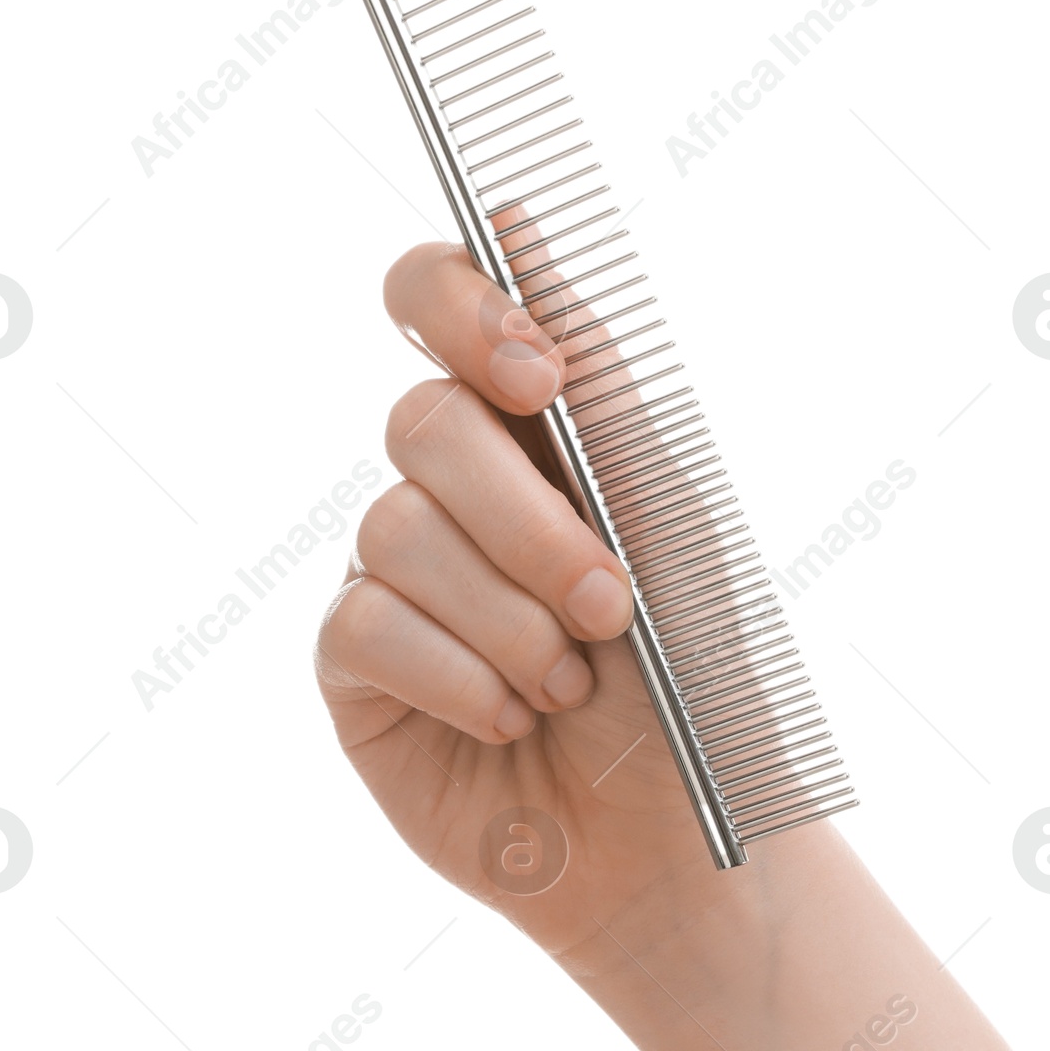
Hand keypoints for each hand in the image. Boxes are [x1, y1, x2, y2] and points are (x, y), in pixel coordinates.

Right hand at [314, 208, 719, 958]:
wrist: (680, 834)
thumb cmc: (694, 672)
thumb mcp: (670, 517)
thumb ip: (596, 382)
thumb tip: (515, 216)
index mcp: (529, 429)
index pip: (436, 299)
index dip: (462, 307)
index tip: (536, 376)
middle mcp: (449, 487)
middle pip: (420, 423)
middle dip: (529, 523)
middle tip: (612, 605)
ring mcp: (393, 570)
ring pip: (396, 530)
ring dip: (512, 618)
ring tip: (576, 684)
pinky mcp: (355, 662)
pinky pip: (367, 625)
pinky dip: (463, 675)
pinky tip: (516, 720)